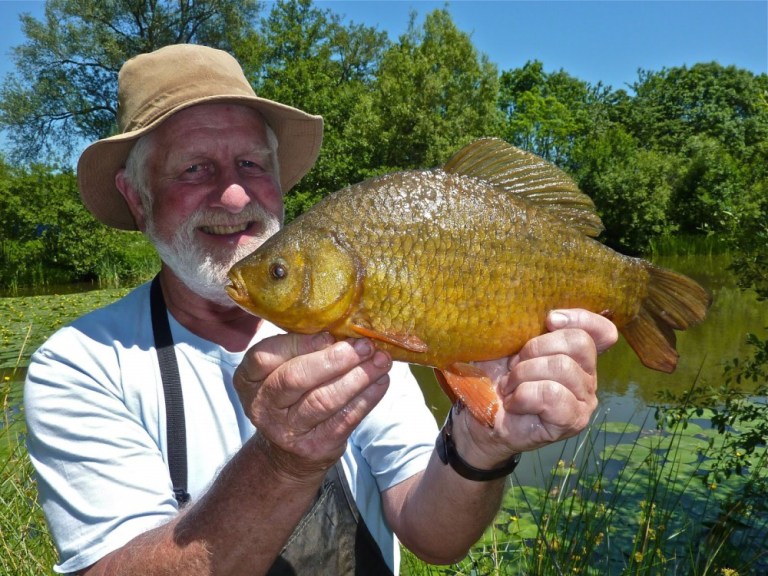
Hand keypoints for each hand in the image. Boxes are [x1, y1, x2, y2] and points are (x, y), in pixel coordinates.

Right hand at [233, 333, 391, 479]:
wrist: (287, 455)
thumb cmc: (291, 398)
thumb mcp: (282, 372)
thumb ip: (302, 351)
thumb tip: (344, 331)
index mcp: (248, 379)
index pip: (264, 356)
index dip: (299, 343)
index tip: (330, 334)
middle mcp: (263, 405)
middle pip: (295, 378)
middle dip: (334, 359)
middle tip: (364, 346)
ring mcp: (286, 430)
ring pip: (323, 399)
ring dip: (358, 377)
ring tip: (380, 361)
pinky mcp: (314, 446)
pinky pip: (344, 419)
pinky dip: (367, 398)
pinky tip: (380, 382)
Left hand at [452, 309, 617, 467]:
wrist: (478, 416)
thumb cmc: (494, 376)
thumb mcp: (508, 343)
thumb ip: (528, 325)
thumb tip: (541, 312)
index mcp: (576, 354)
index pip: (603, 331)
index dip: (581, 318)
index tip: (549, 320)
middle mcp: (587, 376)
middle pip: (578, 343)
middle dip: (535, 349)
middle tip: (513, 366)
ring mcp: (584, 400)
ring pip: (562, 368)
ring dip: (523, 374)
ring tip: (510, 387)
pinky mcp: (573, 421)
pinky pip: (552, 394)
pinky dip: (524, 395)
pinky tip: (514, 403)